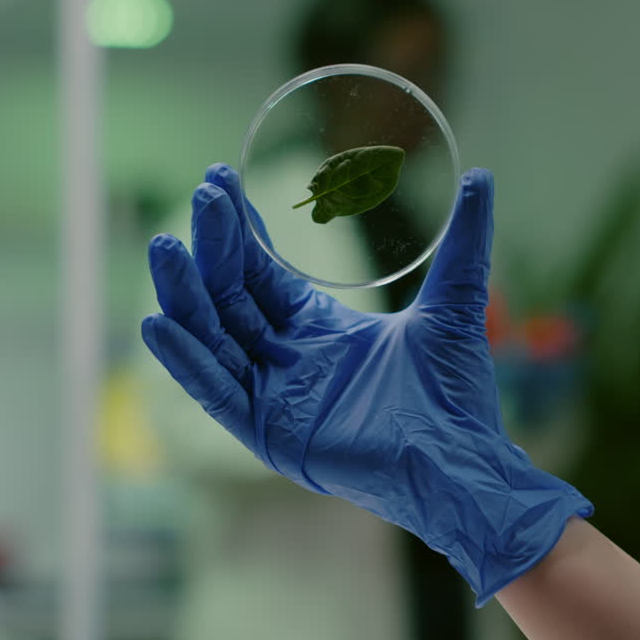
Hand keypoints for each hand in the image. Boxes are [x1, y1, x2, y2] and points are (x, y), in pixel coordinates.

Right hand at [141, 164, 590, 602]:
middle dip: (214, 248)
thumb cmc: (457, 396)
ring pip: (214, 338)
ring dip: (186, 295)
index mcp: (322, 331)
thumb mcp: (454, 304)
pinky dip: (187, 361)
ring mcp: (274, 398)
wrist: (461, 461)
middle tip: (204, 196)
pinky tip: (158, 323)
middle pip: (234, 297)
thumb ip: (464, 243)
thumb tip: (482, 178)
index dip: (241, 231)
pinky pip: (216, 392)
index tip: (220, 180)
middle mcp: (290, 361)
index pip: (265, 273)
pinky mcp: (267, 433)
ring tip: (164, 246)